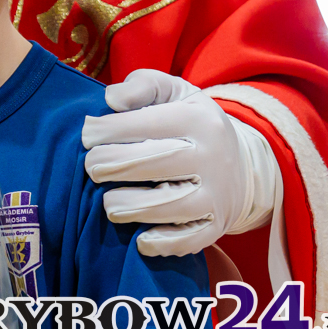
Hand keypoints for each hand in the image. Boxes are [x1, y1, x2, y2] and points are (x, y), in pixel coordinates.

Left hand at [82, 69, 276, 256]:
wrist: (241, 163)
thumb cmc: (189, 121)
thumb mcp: (173, 92)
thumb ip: (142, 85)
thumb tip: (111, 99)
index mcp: (197, 119)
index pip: (144, 124)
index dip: (105, 131)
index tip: (86, 136)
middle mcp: (211, 156)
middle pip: (153, 163)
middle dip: (111, 166)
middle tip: (91, 167)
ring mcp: (216, 194)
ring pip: (168, 206)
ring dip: (128, 205)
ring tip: (108, 201)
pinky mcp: (216, 225)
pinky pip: (189, 240)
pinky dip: (161, 243)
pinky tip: (139, 238)